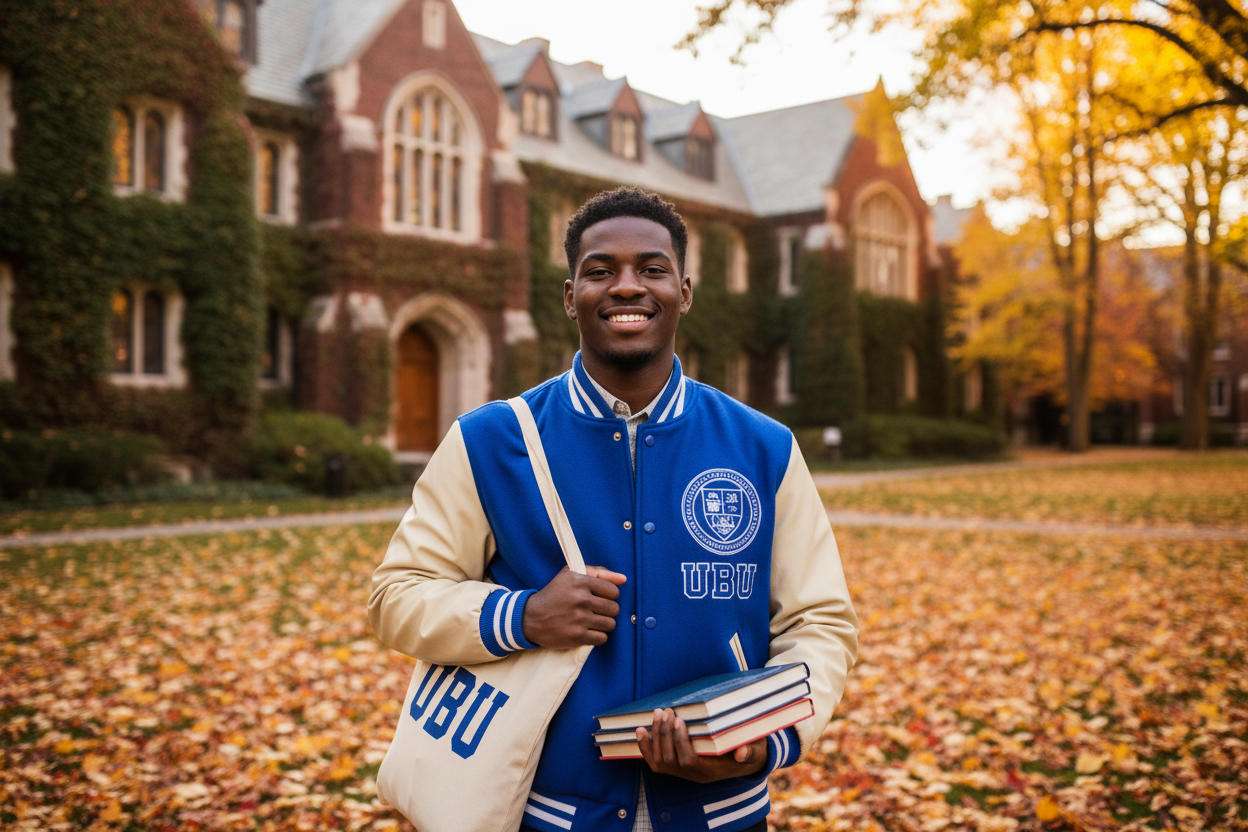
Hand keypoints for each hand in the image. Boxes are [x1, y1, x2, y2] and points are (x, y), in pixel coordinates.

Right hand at [521, 565, 625, 647]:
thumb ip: (599, 572)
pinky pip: (602, 638)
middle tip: (596, 610)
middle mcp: (580, 599)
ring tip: (592, 621)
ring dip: (604, 624)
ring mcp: (579, 619)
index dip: (609, 596)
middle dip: (607, 610)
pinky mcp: (576, 637)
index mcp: (580, 581)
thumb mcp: (571, 574)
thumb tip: (623, 579)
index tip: (599, 598)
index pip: (614, 591)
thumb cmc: (554, 593)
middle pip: (614, 609)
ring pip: (610, 624)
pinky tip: (588, 631)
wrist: (530, 617)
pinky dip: (597, 636)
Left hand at [636, 709, 767, 782]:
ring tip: (658, 713)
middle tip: (667, 711)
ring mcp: (683, 774)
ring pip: (661, 760)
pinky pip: (655, 763)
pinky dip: (645, 747)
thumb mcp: (755, 750)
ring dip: (656, 736)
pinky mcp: (675, 768)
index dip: (681, 741)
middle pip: (671, 759)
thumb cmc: (749, 750)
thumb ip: (750, 751)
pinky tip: (640, 730)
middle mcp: (694, 775)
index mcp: (712, 771)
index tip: (679, 720)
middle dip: (666, 734)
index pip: (689, 761)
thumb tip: (743, 752)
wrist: (743, 762)